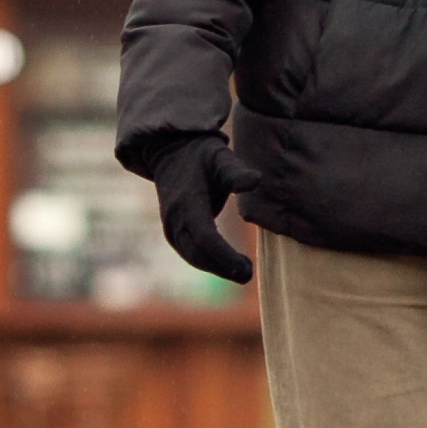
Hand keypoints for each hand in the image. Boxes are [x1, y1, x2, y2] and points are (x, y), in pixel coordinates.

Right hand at [148, 134, 252, 283]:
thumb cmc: (201, 155)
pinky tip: (229, 265)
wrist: (170, 153)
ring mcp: (171, 228)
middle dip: (223, 267)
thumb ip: (235, 171)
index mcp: (187, 202)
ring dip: (217, 268)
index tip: (245, 267)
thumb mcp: (220, 156)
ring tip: (244, 270)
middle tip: (248, 274)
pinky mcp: (173, 233)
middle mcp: (175, 219)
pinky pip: (190, 254)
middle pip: (198, 253)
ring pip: (193, 257)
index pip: (204, 237)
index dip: (224, 256)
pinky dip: (209, 262)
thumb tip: (256, 180)